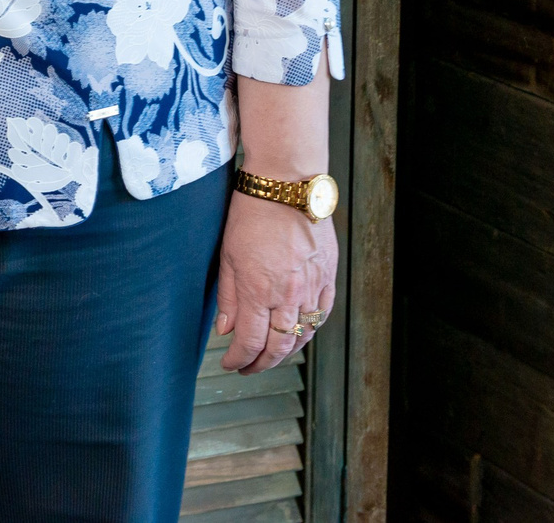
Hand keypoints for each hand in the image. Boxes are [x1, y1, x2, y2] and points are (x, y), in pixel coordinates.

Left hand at [214, 193, 336, 374]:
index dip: (239, 359)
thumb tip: (226, 330)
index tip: (231, 363)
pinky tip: (300, 333)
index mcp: (258, 290)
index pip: (250, 342)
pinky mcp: (328, 276)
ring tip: (271, 355)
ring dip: (286, 352)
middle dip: (261, 364)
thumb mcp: (227, 255)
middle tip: (249, 367)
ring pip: (303, 335)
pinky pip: (323, 314)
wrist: (286, 185)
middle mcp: (288, 294)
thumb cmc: (252, 214)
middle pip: (278, 347)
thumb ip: (228, 297)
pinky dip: (311, 329)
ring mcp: (312, 287)